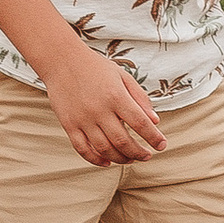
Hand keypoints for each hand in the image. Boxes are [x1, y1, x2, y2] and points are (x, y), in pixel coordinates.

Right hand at [46, 46, 169, 165]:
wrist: (62, 60)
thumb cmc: (96, 67)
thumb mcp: (122, 76)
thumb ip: (140, 98)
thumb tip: (155, 121)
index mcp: (116, 96)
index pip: (140, 123)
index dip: (154, 137)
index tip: (162, 145)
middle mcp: (99, 110)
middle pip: (123, 141)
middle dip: (138, 153)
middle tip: (147, 156)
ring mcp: (82, 119)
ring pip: (104, 149)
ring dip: (120, 159)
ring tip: (130, 159)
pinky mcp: (69, 125)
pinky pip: (82, 149)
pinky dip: (96, 159)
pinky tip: (107, 162)